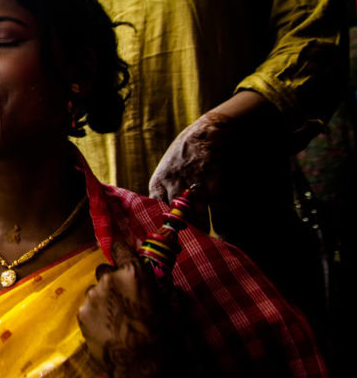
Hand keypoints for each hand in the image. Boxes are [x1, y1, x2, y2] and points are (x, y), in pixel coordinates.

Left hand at [78, 239, 168, 377]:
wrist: (139, 371)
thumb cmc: (163, 340)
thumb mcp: (173, 310)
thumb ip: (164, 289)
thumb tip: (162, 281)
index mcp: (134, 274)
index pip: (120, 247)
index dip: (121, 251)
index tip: (122, 255)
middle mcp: (109, 279)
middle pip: (106, 271)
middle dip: (114, 281)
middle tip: (125, 300)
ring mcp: (92, 296)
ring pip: (96, 290)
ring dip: (105, 299)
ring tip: (117, 320)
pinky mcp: (82, 314)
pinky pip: (89, 307)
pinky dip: (96, 314)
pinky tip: (108, 330)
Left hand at [148, 111, 234, 230]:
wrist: (207, 132)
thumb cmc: (184, 154)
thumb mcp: (166, 170)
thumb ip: (163, 191)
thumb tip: (163, 216)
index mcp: (159, 181)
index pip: (154, 209)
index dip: (160, 225)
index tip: (165, 240)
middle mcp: (174, 183)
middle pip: (175, 216)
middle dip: (182, 233)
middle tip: (188, 246)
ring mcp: (195, 181)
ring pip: (197, 215)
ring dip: (202, 230)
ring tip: (206, 242)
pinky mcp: (215, 179)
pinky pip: (218, 207)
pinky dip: (222, 222)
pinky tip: (223, 232)